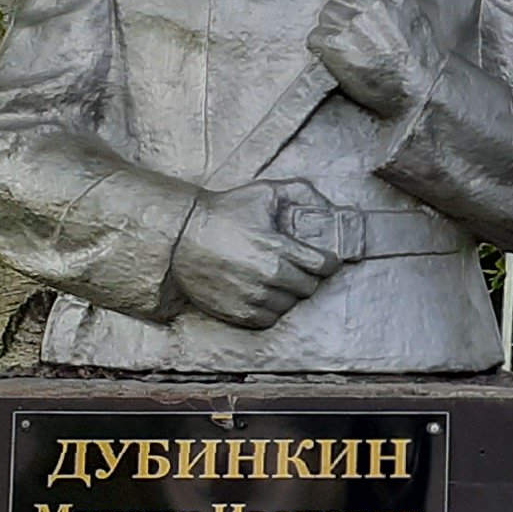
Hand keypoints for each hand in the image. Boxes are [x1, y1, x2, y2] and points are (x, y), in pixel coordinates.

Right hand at [172, 184, 341, 328]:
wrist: (183, 237)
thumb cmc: (225, 212)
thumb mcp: (264, 193)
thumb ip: (300, 193)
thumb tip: (329, 206)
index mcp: (279, 248)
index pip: (324, 266)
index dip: (328, 261)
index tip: (322, 258)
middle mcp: (270, 277)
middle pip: (309, 287)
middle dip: (307, 275)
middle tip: (296, 266)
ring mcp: (254, 298)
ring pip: (289, 304)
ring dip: (288, 293)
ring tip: (275, 277)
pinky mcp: (239, 314)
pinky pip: (269, 318)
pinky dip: (270, 308)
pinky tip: (262, 292)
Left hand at [308, 0, 435, 117]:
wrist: (422, 90)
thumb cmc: (424, 52)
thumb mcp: (423, 7)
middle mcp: (372, 2)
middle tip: (346, 10)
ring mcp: (352, 24)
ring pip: (325, 11)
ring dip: (333, 25)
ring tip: (352, 43)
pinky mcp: (336, 47)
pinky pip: (316, 37)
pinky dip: (324, 47)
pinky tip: (341, 56)